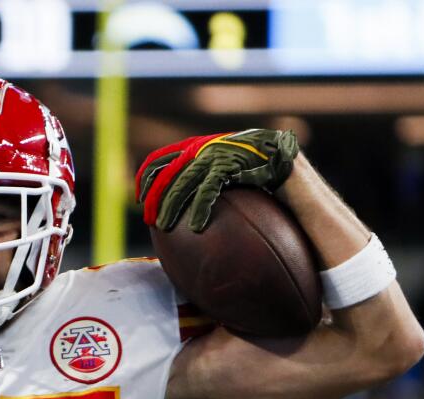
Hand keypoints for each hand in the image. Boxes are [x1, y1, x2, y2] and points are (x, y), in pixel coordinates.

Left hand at [135, 129, 298, 231]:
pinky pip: (209, 189)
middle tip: (148, 220)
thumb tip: (183, 202)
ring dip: (171, 206)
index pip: (160, 159)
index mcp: (196, 146)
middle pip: (166, 173)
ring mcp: (214, 154)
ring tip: (163, 226)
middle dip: (153, 197)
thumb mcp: (224, 170)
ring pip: (182, 182)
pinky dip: (200, 208)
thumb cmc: (253, 170)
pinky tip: (195, 227)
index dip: (145, 177)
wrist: (284, 158)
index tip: (138, 197)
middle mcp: (201, 147)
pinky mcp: (229, 164)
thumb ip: (203, 178)